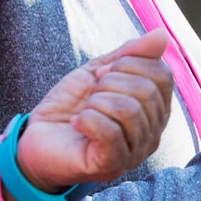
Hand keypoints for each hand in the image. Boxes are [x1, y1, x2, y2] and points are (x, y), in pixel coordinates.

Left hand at [14, 29, 173, 193]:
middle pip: (147, 92)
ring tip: (84, 110)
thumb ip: (129, 55)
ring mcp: (134, 153)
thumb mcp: (98, 72)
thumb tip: (162, 35)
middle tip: (90, 94)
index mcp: (154, 110)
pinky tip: (77, 123)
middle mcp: (152, 134)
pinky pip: (110, 133)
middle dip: (110, 82)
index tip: (100, 73)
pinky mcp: (110, 165)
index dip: (129, 64)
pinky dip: (87, 120)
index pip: (163, 76)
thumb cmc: (71, 107)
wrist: (38, 138)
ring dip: (97, 102)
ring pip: (129, 111)